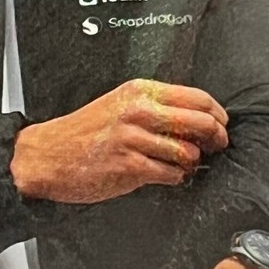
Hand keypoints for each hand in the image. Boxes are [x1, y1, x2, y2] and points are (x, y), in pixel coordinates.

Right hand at [10, 80, 228, 204]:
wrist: (47, 155)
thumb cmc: (82, 133)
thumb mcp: (118, 104)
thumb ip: (154, 107)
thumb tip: (195, 118)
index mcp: (140, 92)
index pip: (198, 97)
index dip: (218, 114)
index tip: (221, 125)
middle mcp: (139, 111)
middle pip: (201, 122)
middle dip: (216, 138)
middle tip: (216, 146)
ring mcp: (135, 139)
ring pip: (188, 152)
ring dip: (191, 162)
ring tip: (180, 164)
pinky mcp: (131, 166)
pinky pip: (172, 174)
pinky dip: (174, 177)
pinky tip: (164, 174)